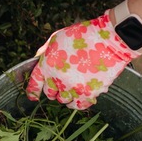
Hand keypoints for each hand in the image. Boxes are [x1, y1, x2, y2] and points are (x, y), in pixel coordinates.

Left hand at [26, 11, 141, 109]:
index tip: (32, 96)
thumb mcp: (56, 37)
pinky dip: (77, 103)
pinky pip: (79, 106)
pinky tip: (79, 98)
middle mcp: (58, 80)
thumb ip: (44, 50)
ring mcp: (73, 88)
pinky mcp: (89, 93)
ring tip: (70, 90)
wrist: (109, 40)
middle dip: (52, 90)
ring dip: (64, 96)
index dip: (32, 91)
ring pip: (63, 101)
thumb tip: (37, 59)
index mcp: (47, 65)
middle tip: (59, 84)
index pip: (34, 84)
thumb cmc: (82, 35)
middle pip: (50, 93)